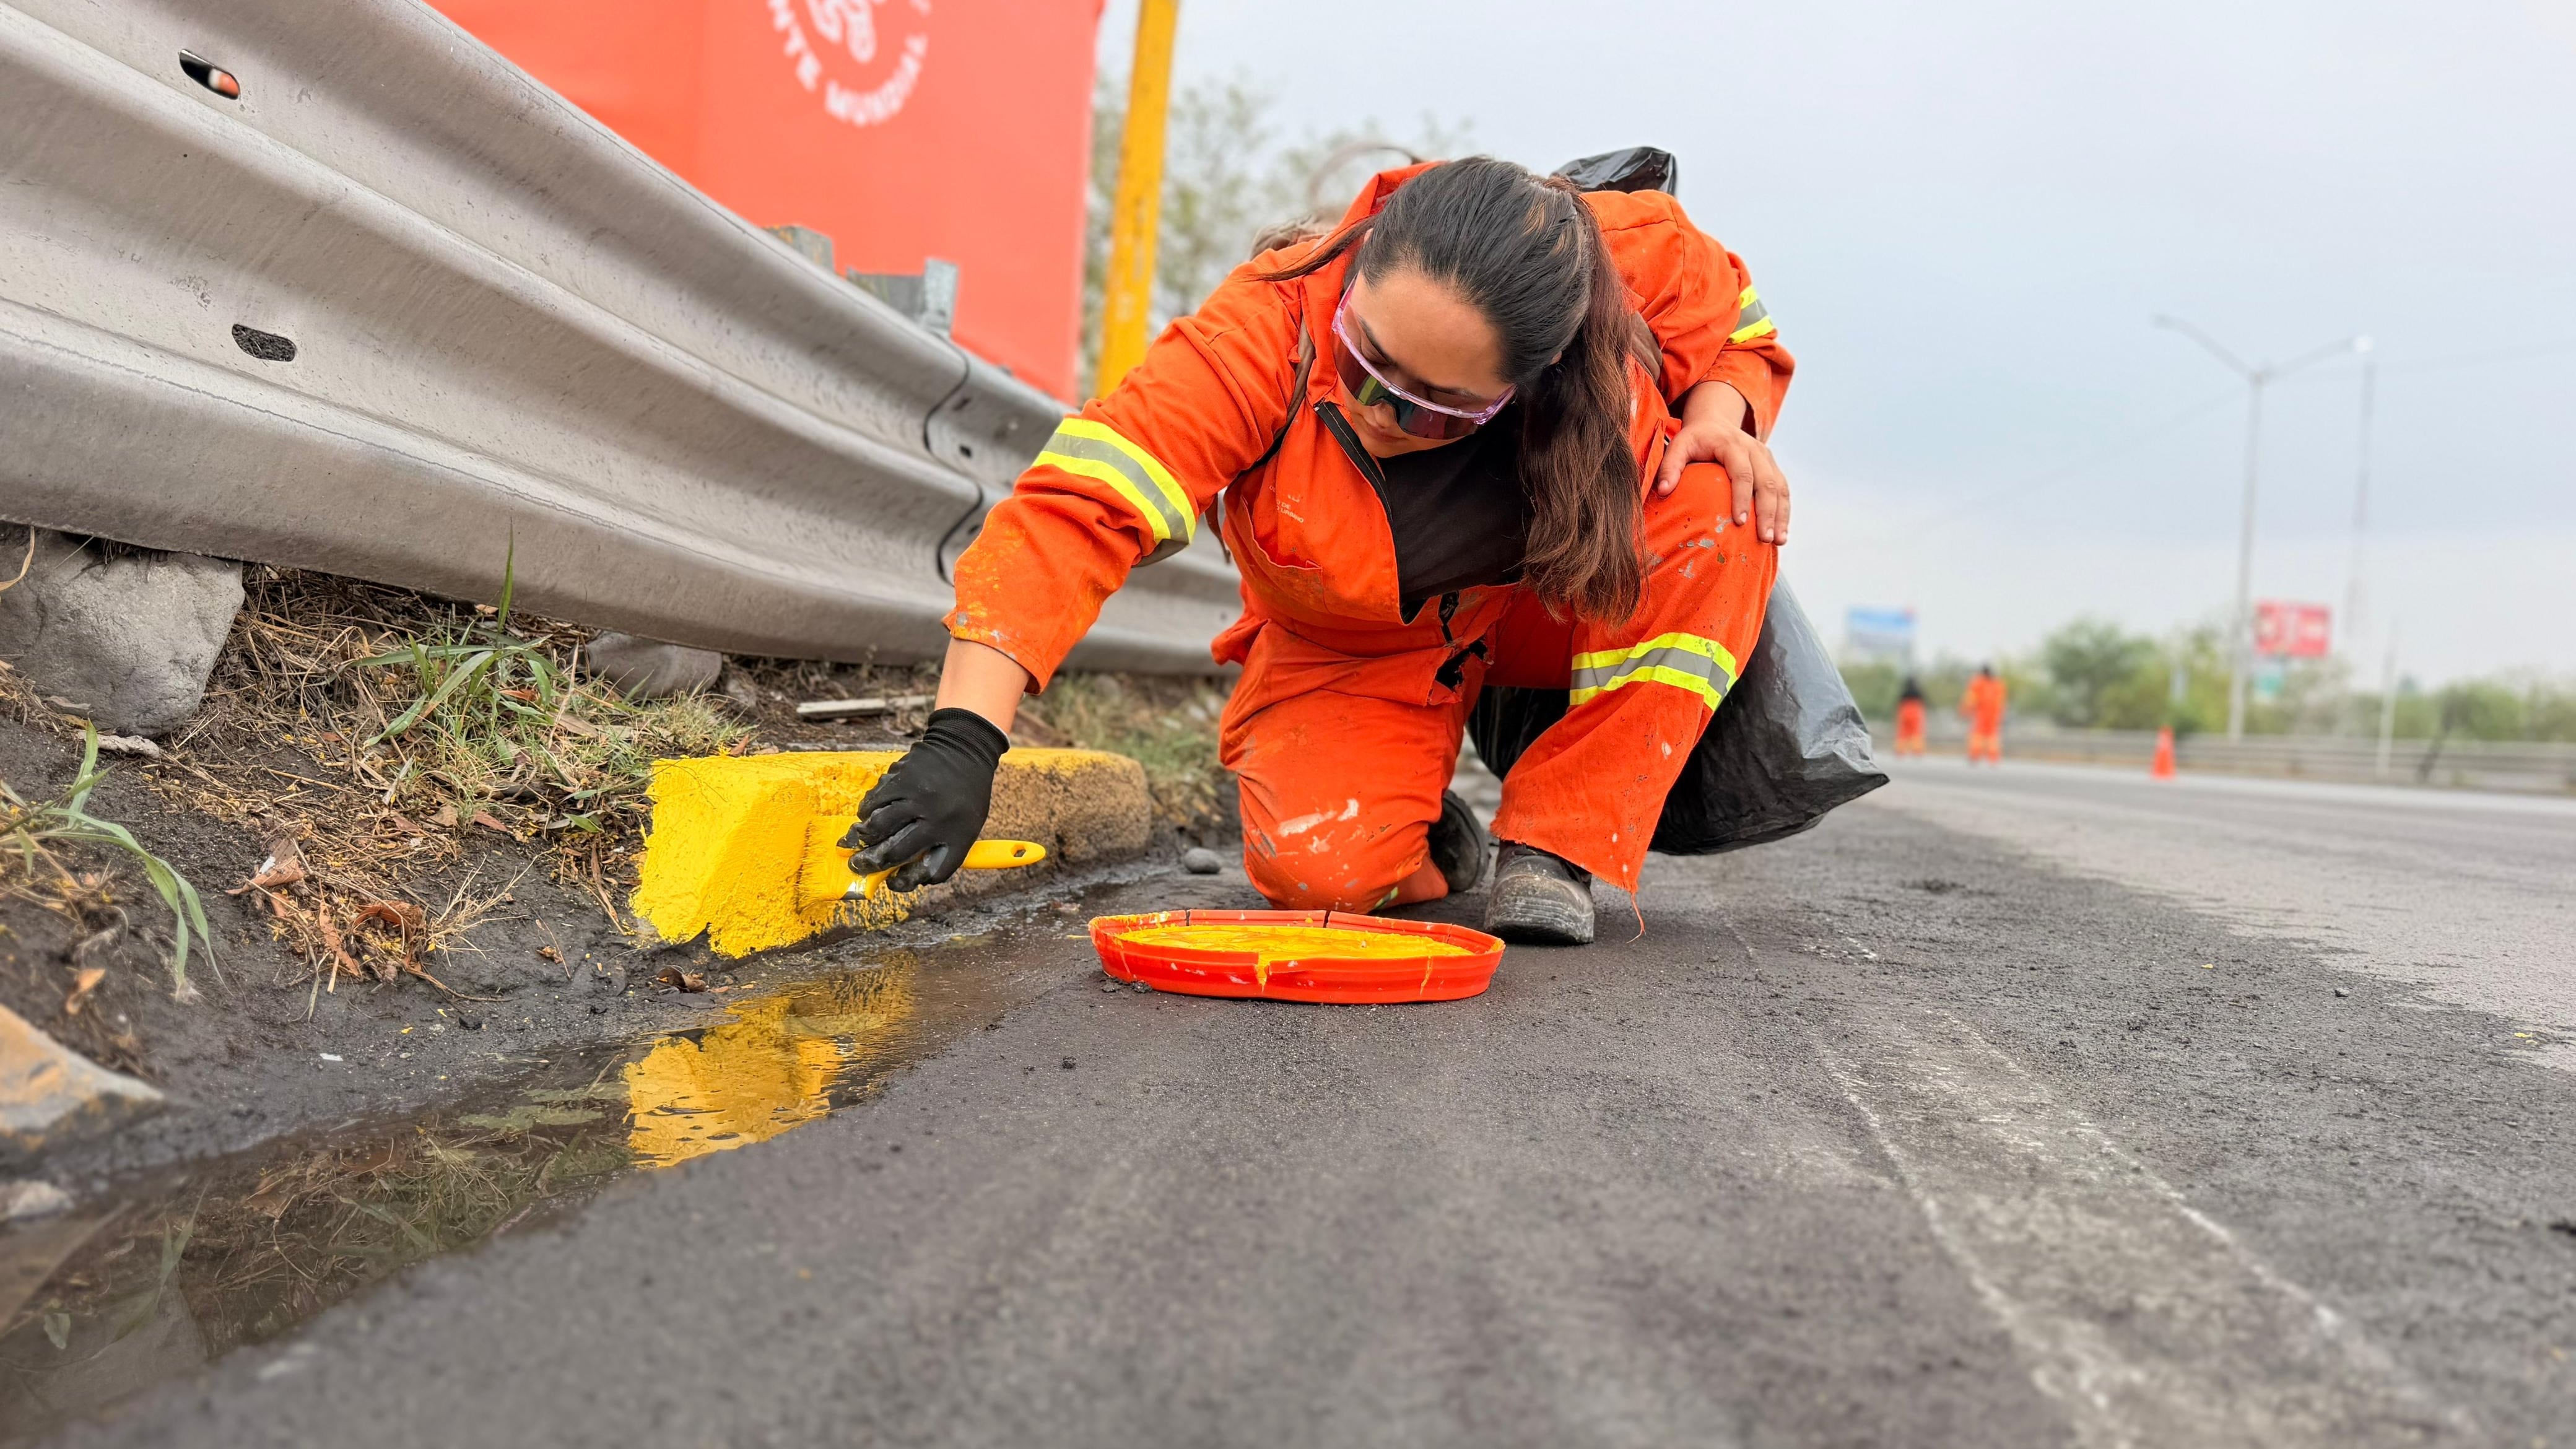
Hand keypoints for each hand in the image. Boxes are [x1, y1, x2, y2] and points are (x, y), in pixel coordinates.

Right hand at [842, 708, 1010, 891]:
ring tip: (858, 839)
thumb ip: (941, 849)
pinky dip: (866, 810)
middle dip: (870, 862)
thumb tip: (904, 873)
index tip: (892, 882)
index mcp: (956, 832)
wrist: (966, 749)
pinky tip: (867, 813)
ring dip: (863, 836)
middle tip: (857, 864)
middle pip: (894, 851)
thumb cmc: (965, 795)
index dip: (907, 882)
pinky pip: (874, 800)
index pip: (932, 870)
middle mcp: (936, 815)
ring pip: (878, 825)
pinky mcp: (900, 776)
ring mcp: (916, 795)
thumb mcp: (967, 826)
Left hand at [1655, 381, 1790, 544]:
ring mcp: (1767, 459)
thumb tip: (1662, 491)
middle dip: (1767, 512)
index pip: (1742, 473)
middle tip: (1764, 539)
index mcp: (1733, 445)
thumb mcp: (1679, 445)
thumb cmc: (1695, 439)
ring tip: (1778, 542)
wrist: (1716, 422)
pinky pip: (1783, 491)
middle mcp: (1755, 450)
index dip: (1742, 497)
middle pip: (1766, 483)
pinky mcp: (1773, 467)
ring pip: (1780, 488)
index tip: (1740, 522)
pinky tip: (1781, 534)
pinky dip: (1784, 513)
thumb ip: (1670, 466)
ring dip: (1780, 516)